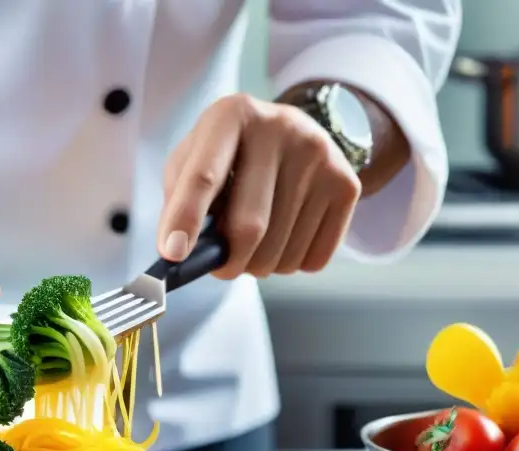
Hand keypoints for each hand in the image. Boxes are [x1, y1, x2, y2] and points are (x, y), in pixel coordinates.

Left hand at [157, 92, 361, 278]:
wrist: (292, 134)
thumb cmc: (228, 155)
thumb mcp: (192, 161)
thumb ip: (178, 202)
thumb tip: (178, 254)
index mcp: (231, 116)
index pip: (204, 176)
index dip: (185, 219)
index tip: (172, 254)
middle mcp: (280, 128)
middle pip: (250, 226)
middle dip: (229, 262)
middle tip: (222, 266)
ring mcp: (319, 154)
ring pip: (282, 251)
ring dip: (259, 266)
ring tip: (254, 245)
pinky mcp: (346, 184)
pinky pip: (313, 258)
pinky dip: (289, 265)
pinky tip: (283, 239)